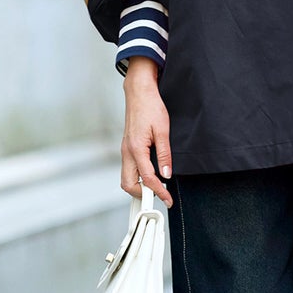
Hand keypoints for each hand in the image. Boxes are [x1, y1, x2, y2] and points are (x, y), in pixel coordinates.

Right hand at [121, 56, 172, 207]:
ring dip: (139, 186)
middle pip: (128, 184)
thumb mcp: (163, 130)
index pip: (147, 179)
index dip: (158, 192)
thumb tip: (166, 175)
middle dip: (142, 194)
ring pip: (126, 178)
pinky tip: (150, 173)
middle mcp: (127, 152)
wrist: (139, 92)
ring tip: (156, 186)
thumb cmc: (151, 107)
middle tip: (159, 194)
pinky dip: (137, 176)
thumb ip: (164, 155)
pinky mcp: (127, 147)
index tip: (167, 199)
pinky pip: (128, 168)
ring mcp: (125, 150)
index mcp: (136, 149)